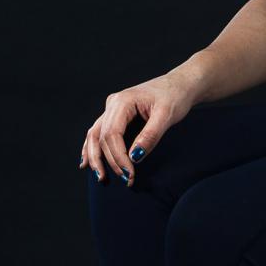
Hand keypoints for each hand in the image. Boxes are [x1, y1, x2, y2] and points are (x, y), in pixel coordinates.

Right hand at [80, 67, 199, 186]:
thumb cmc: (175, 97)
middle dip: (111, 161)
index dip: (118, 157)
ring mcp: (111, 109)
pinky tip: (86, 163)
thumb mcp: (167, 116)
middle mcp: (113, 104)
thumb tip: (134, 158)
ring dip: (95, 157)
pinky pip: (98, 133)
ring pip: (94, 135)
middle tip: (125, 179)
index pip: (112, 134)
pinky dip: (92, 148)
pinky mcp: (115, 115)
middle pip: (102, 137)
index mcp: (123, 101)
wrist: (179, 85)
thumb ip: (150, 136)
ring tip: (101, 178)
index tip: (130, 174)